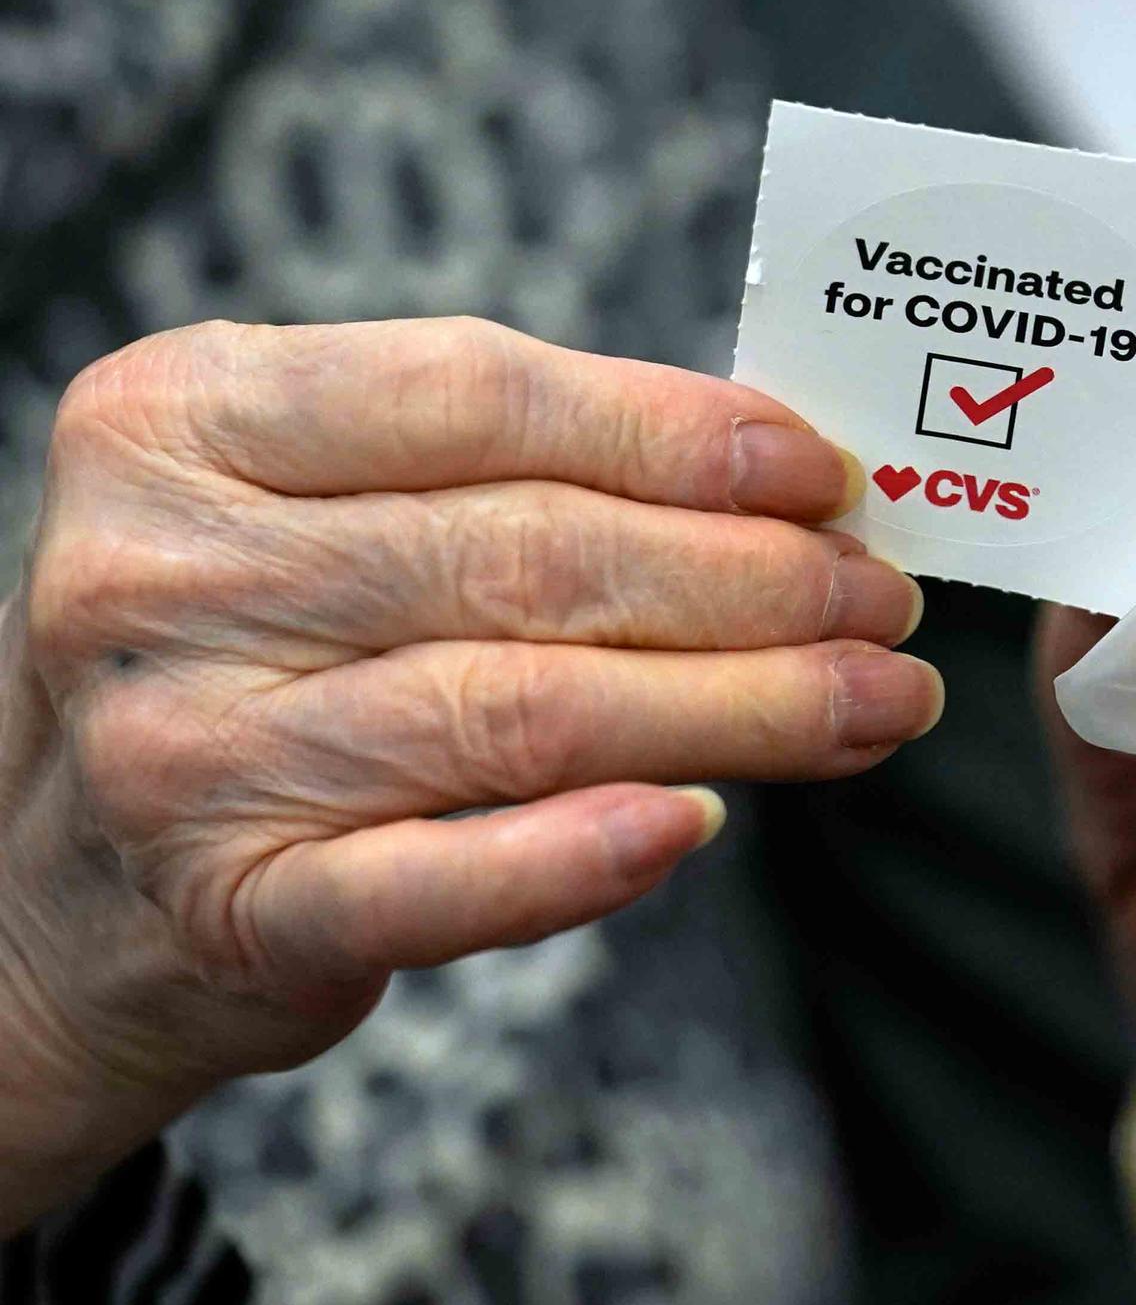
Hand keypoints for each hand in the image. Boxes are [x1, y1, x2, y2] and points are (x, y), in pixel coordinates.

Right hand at [0, 318, 937, 1229]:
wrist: (63, 879)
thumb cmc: (250, 647)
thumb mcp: (315, 505)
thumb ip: (503, 470)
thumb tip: (777, 481)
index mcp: (186, 418)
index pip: (479, 395)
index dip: (677, 434)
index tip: (824, 475)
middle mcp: (162, 573)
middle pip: (527, 558)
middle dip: (751, 581)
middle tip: (883, 601)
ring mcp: (184, 750)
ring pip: (519, 710)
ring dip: (736, 708)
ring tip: (871, 705)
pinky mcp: (229, 909)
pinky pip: (437, 882)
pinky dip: (582, 856)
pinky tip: (704, 825)